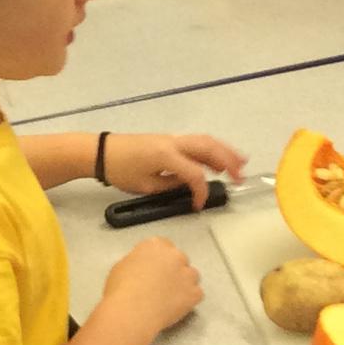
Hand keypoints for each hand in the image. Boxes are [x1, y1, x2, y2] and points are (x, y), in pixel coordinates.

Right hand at [99, 236, 204, 339]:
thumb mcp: (121, 267)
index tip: (156, 268)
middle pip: (179, 259)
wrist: (132, 312)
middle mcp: (174, 255)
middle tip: (162, 284)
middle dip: (173, 269)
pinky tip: (176, 306)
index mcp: (154, 245)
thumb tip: (141, 266)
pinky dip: (189, 300)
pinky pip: (196, 294)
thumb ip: (137, 261)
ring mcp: (187, 274)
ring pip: (191, 275)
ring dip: (184, 283)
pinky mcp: (194, 293)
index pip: (163, 245)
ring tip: (170, 297)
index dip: (160, 259)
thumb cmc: (121, 290)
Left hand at [101, 132, 247, 205]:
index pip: (195, 174)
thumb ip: (170, 185)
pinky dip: (212, 148)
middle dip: (228, 162)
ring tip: (241, 163)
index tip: (199, 206)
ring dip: (224, 151)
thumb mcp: (145, 186)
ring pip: (205, 141)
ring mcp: (172, 138)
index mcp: (166, 156)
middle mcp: (174, 142)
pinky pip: (197, 141)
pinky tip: (219, 158)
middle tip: (241, 177)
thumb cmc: (120, 171)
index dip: (201, 192)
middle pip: (208, 148)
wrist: (102, 152)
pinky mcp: (170, 139)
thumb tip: (188, 185)